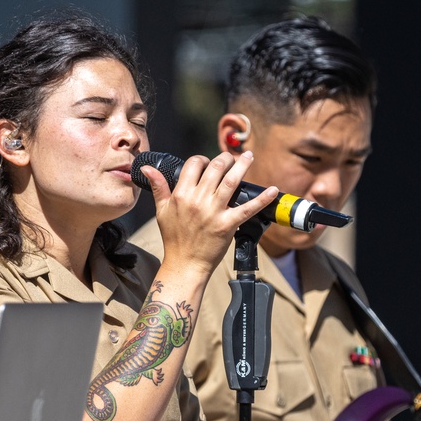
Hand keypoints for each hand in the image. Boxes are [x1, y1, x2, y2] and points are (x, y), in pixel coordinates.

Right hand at [140, 151, 278, 277]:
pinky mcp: (228, 225)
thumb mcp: (161, 211)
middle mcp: (198, 200)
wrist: (185, 264)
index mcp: (181, 195)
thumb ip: (158, 187)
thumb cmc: (174, 239)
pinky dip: (262, 199)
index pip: (194, 165)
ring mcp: (214, 212)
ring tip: (249, 156)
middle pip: (215, 169)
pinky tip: (272, 190)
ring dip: (242, 166)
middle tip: (232, 157)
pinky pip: (248, 209)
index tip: (207, 162)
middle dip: (225, 158)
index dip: (202, 159)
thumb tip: (147, 168)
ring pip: (231, 181)